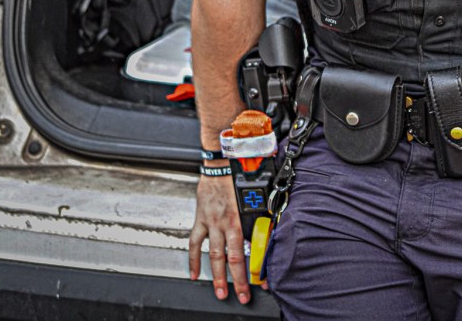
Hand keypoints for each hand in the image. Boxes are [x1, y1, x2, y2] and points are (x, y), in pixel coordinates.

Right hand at [188, 173, 250, 303]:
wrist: (220, 165)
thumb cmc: (238, 179)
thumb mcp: (254, 198)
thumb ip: (258, 217)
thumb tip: (268, 232)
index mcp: (237, 221)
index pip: (244, 252)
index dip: (250, 270)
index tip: (258, 283)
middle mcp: (222, 225)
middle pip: (229, 259)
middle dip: (235, 280)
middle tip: (241, 296)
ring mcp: (209, 224)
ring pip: (212, 255)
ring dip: (216, 276)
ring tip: (219, 291)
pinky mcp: (200, 220)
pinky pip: (194, 243)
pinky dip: (193, 260)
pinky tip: (194, 273)